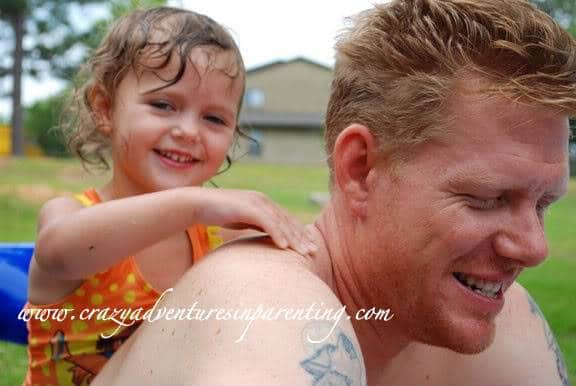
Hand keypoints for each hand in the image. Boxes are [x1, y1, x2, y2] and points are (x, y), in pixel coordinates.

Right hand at [192, 188, 316, 255]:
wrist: (197, 203)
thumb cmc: (217, 213)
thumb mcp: (241, 219)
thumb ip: (256, 224)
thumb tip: (268, 237)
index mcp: (263, 203)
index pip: (286, 220)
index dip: (299, 233)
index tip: (309, 247)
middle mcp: (263, 201)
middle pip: (288, 221)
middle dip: (302, 237)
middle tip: (314, 252)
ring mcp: (256, 202)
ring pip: (281, 222)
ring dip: (293, 238)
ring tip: (303, 253)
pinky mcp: (248, 207)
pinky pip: (267, 222)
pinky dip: (277, 234)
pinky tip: (284, 246)